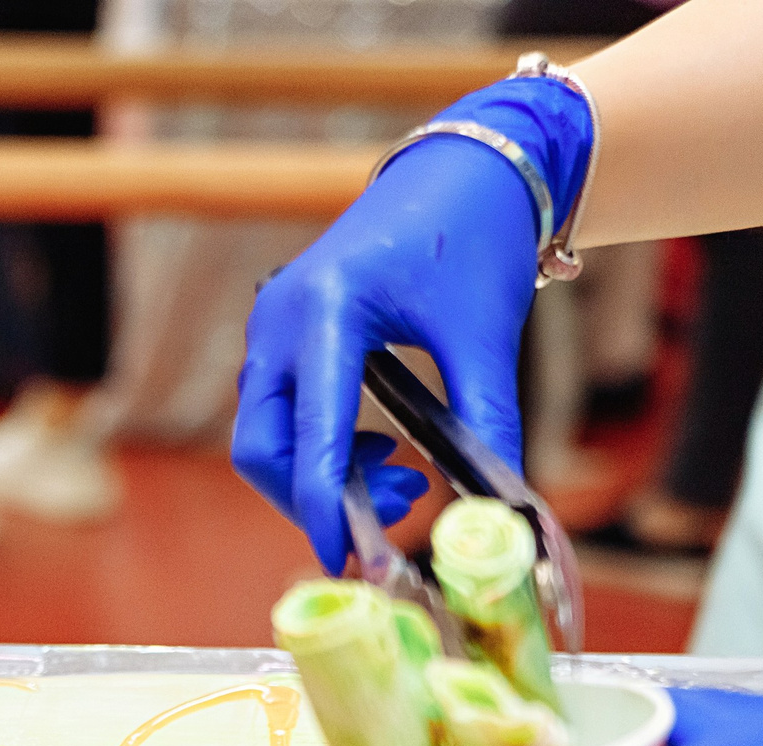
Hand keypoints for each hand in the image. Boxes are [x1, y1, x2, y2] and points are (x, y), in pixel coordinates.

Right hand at [233, 76, 591, 570]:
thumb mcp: (483, 335)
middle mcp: (278, 321)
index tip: (347, 559)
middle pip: (262, 449)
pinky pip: (277, 416)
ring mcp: (269, 328)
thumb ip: (486, 421)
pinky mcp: (277, 337)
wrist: (462, 169)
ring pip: (264, 439)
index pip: (310, 435)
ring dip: (322, 475)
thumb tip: (500, 511)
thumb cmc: (475, 236)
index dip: (323, 508)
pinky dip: (319, 449)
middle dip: (316, 497)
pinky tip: (378, 448)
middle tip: (398, 510)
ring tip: (403, 477)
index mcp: (324, 309)